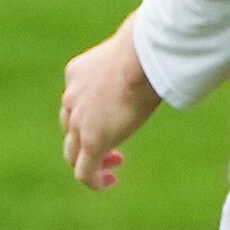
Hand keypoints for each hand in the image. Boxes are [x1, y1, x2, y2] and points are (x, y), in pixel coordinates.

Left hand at [61, 20, 163, 190]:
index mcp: (77, 73)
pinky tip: (110, 182)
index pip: (76, 99)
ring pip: (72, 151)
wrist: (138, 57)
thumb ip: (136, 57)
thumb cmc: (145, 46)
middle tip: (113, 144)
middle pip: (69, 126)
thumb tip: (160, 50)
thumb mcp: (132, 51)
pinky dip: (94, 180)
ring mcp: (77, 121)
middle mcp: (71, 97)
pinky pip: (84, 172)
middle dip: (87, 137)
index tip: (113, 117)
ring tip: (114, 163)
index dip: (90, 113)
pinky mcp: (91, 141)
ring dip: (92, 159)